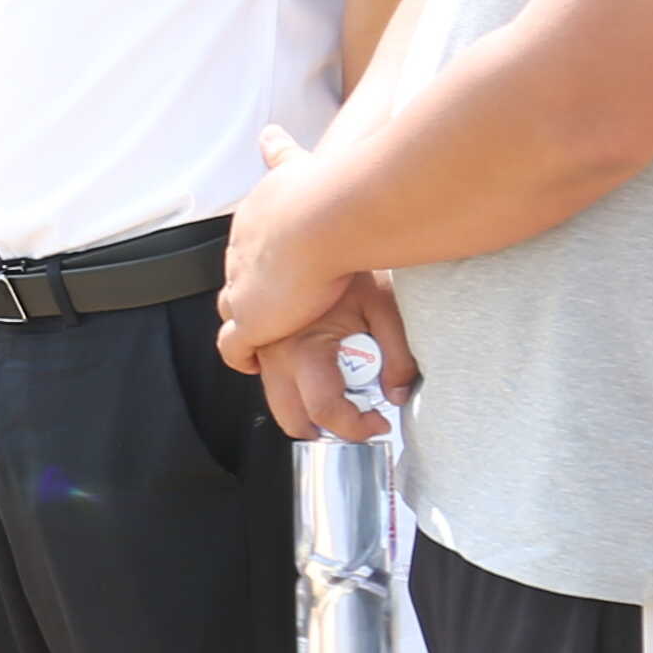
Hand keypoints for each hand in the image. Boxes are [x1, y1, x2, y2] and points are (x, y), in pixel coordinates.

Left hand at [216, 132, 352, 364]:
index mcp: (250, 220)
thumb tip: (268, 133)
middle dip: (253, 291)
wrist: (324, 217)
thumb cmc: (323, 189)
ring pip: (232, 310)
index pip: (247, 244)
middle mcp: (238, 252)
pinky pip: (233, 348)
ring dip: (247, 323)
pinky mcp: (249, 322)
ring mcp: (241, 289)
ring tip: (264, 338)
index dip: (260, 258)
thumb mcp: (294, 161)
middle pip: (238, 277)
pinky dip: (241, 357)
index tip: (273, 265)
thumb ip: (281, 152)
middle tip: (275, 306)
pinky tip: (253, 364)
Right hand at [248, 273, 415, 438]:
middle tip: (351, 420)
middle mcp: (274, 352)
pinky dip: (282, 376)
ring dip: (301, 404)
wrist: (314, 222)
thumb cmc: (349, 260)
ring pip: (272, 397)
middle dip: (322, 430)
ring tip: (334, 389)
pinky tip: (309, 359)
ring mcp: (260, 341)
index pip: (325, 411)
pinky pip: (258, 365)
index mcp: (305, 350)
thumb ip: (398, 357)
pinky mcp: (254, 328)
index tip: (378, 423)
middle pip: (289, 418)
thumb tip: (396, 393)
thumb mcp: (385, 308)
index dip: (355, 427)